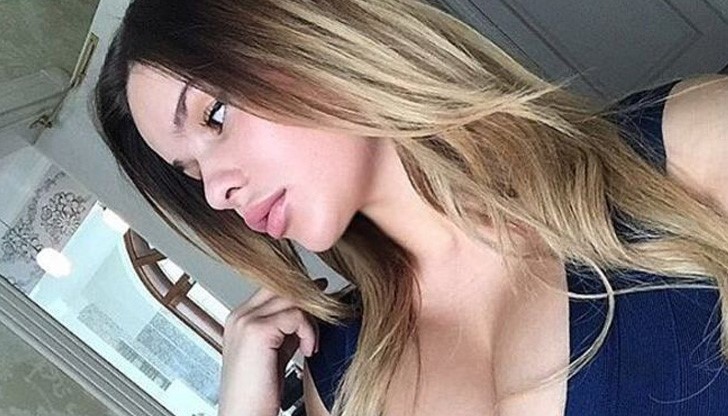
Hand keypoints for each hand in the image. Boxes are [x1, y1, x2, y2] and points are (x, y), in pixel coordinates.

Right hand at [217, 278, 327, 415]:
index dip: (300, 291)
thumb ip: (286, 330)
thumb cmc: (259, 393)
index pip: (273, 288)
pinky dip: (308, 332)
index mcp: (240, 319)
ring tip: (311, 345)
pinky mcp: (258, 331)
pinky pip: (296, 315)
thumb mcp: (276, 352)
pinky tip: (308, 351)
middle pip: (283, 287)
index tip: (322, 294)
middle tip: (328, 308)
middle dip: (309, 299)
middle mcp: (239, 316)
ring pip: (292, 299)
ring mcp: (246, 321)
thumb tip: (308, 311)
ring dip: (311, 321)